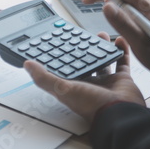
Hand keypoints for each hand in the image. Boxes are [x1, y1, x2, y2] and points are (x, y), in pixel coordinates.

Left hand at [24, 33, 144, 124]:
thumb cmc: (92, 106)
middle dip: (82, 48)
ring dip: (102, 47)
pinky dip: (121, 50)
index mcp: (74, 85)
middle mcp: (89, 83)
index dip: (61, 55)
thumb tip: (27, 64)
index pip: (64, 67)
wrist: (121, 114)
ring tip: (100, 34)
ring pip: (103, 59)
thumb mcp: (62, 90)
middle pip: (84, 61)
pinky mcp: (122, 79)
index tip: (59, 41)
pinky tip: (120, 39)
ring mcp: (106, 81)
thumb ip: (44, 77)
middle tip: (81, 35)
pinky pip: (122, 61)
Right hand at [70, 0, 149, 92]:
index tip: (85, 0)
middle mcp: (142, 7)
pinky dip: (108, 3)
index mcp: (145, 7)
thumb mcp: (141, 43)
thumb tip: (106, 5)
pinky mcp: (138, 22)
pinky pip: (121, 6)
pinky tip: (101, 9)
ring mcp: (140, 14)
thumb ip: (124, 23)